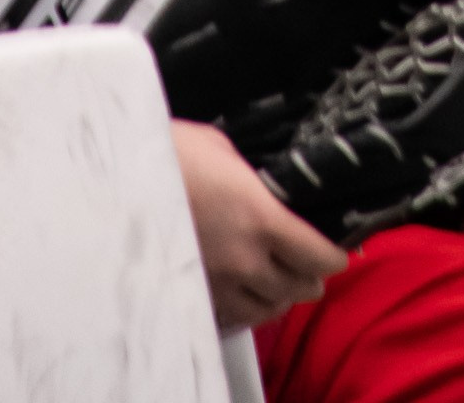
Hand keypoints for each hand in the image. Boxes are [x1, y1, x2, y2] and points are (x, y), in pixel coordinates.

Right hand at [170, 119, 346, 328]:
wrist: (124, 177)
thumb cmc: (176, 152)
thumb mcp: (226, 150)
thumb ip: (255, 180)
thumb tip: (267, 190)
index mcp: (261, 218)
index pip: (315, 255)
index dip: (333, 258)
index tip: (339, 254)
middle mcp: (244, 258)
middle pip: (295, 288)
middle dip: (310, 280)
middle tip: (315, 271)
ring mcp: (216, 280)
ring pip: (264, 310)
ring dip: (280, 299)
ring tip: (285, 288)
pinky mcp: (192, 289)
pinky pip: (230, 313)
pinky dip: (246, 308)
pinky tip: (247, 295)